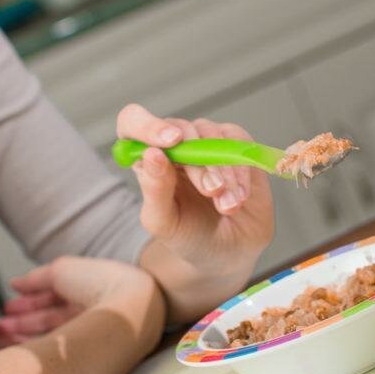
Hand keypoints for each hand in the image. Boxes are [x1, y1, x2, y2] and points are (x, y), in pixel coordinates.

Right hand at [0, 257, 157, 346]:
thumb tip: (14, 283)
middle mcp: (90, 315)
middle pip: (48, 321)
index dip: (29, 303)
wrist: (128, 308)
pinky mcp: (86, 357)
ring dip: (19, 338)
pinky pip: (54, 353)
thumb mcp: (62, 270)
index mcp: (89, 291)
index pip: (54, 299)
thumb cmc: (99, 282)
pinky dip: (32, 350)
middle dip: (18, 324)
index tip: (5, 309)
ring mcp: (89, 336)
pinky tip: (11, 350)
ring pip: (49, 338)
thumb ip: (36, 279)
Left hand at [116, 105, 273, 321]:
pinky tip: (239, 197)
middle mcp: (175, 145)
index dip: (149, 125)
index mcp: (147, 159)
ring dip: (224, 171)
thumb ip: (154, 190)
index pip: (134, 122)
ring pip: (212, 135)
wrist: (228, 251)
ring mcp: (206, 142)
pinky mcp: (235, 145)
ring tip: (227, 205)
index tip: (171, 141)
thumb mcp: (164, 223)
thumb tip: (152, 154)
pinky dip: (240, 171)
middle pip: (181, 130)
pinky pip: (238, 143)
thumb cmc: (189, 236)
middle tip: (211, 192)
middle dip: (199, 164)